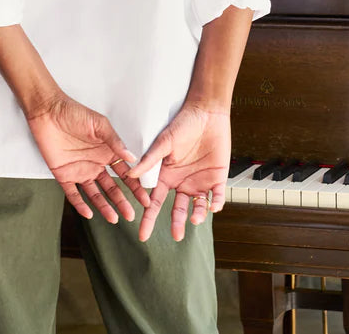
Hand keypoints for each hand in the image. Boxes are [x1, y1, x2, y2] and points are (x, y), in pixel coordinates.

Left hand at [25, 93, 151, 222]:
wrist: (48, 111)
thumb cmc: (73, 112)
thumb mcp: (99, 124)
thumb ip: (114, 141)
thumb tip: (132, 157)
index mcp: (106, 152)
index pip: (124, 173)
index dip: (135, 186)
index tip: (145, 199)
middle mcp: (95, 164)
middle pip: (112, 188)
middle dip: (122, 202)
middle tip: (132, 215)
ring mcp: (80, 170)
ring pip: (95, 194)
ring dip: (104, 206)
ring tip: (114, 219)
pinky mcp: (63, 175)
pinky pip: (73, 194)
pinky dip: (80, 204)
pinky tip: (88, 213)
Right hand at [125, 102, 230, 242]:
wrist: (206, 113)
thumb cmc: (183, 124)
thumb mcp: (164, 142)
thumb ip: (150, 159)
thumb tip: (131, 173)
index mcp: (167, 175)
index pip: (155, 201)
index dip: (149, 218)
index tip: (142, 235)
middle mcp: (182, 182)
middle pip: (178, 209)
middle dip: (177, 223)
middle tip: (176, 236)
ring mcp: (200, 181)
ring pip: (198, 206)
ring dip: (197, 215)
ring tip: (194, 218)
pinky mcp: (217, 178)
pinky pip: (217, 197)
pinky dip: (216, 204)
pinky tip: (213, 206)